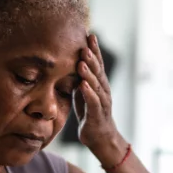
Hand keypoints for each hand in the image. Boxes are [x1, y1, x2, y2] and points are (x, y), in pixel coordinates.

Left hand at [76, 34, 126, 165]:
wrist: (101, 137)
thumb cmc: (91, 113)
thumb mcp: (83, 93)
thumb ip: (79, 79)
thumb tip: (68, 63)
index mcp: (99, 84)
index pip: (96, 64)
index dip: (94, 49)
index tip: (89, 34)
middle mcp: (103, 90)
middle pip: (98, 71)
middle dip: (92, 57)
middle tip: (86, 42)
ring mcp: (102, 102)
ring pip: (96, 85)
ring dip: (89, 72)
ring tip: (82, 61)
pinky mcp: (97, 115)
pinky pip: (93, 102)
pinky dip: (88, 93)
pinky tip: (83, 85)